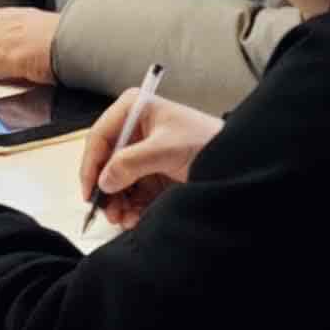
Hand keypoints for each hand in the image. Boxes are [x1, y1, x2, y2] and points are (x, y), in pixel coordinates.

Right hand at [77, 91, 222, 231]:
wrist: (238, 159)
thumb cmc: (208, 141)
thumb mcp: (167, 148)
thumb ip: (132, 162)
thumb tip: (104, 181)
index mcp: (134, 110)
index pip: (100, 137)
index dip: (91, 165)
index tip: (90, 191)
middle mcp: (133, 130)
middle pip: (105, 161)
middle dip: (106, 189)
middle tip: (108, 211)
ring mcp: (141, 153)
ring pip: (116, 180)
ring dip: (117, 202)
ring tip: (124, 219)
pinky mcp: (151, 173)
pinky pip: (131, 192)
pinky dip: (130, 207)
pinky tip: (134, 218)